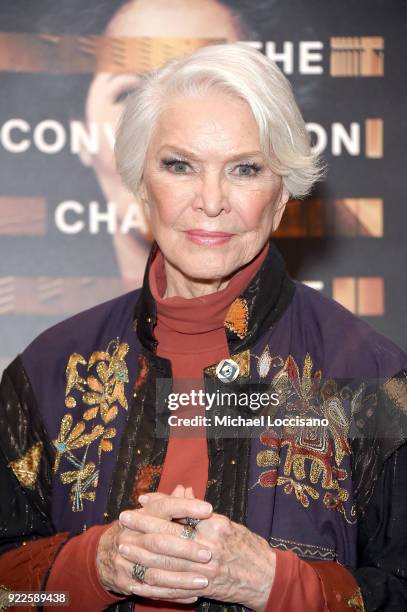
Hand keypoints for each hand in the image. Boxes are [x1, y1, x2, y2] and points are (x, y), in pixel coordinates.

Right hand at [96, 486, 212, 602]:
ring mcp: (126, 560)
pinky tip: (193, 595)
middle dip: (186, 548)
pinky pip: (153, 591)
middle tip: (209, 553)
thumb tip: (187, 490)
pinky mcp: (126, 581)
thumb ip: (170, 503)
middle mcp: (130, 535)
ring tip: (205, 580)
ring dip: (183, 577)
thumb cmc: (137, 529)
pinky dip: (174, 594)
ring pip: (157, 570)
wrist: (105, 554)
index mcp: (140, 514)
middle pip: (160, 541)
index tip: (208, 509)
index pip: (164, 507)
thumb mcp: (150, 513)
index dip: (186, 507)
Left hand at [123, 490, 276, 610]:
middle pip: (167, 537)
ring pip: (166, 564)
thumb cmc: (244, 544)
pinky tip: (139, 580)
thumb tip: (180, 491)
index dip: (156, 509)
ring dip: (141, 557)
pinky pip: (174, 588)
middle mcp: (208, 546)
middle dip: (141, 529)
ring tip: (123, 549)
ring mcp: (205, 570)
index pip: (179, 514)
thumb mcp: (224, 521)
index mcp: (214, 525)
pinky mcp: (204, 588)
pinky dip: (154, 585)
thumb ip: (198, 509)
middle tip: (123, 522)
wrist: (265, 576)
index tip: (138, 503)